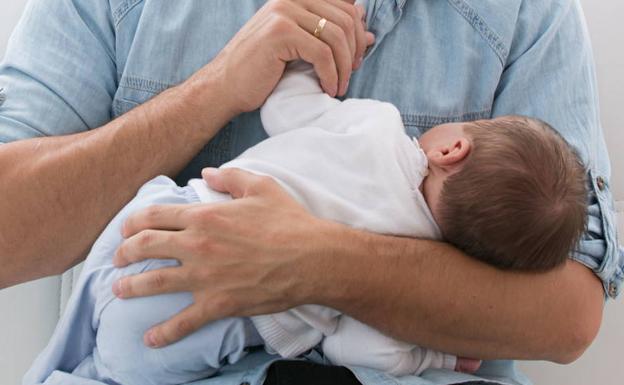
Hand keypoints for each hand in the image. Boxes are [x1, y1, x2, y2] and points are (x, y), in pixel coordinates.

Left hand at [112, 168, 332, 347]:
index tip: (125, 229)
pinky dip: (163, 333)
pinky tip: (150, 339)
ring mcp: (204, 277)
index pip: (154, 216)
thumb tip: (206, 173)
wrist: (312, 258)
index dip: (132, 222)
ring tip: (120, 290)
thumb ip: (230, 176)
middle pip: (145, 247)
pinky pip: (183, 322)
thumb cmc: (289, 221)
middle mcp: (197, 245)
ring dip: (130, 287)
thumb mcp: (261, 186)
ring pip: (153, 283)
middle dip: (124, 253)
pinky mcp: (217, 304)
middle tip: (118, 259)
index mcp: (205, 215)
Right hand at [194, 0, 374, 114]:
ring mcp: (283, 13)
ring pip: (336, 37)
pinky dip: (331, 75)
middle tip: (349, 75)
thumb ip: (329, 36)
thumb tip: (369, 32)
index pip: (345, 7)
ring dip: (344, 67)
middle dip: (354, 51)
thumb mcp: (300, 48)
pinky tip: (328, 89)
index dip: (357, 35)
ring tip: (339, 86)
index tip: (355, 60)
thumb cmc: (261, 71)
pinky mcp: (280, 33)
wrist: (226, 86)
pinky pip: (322, 54)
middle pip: (345, 19)